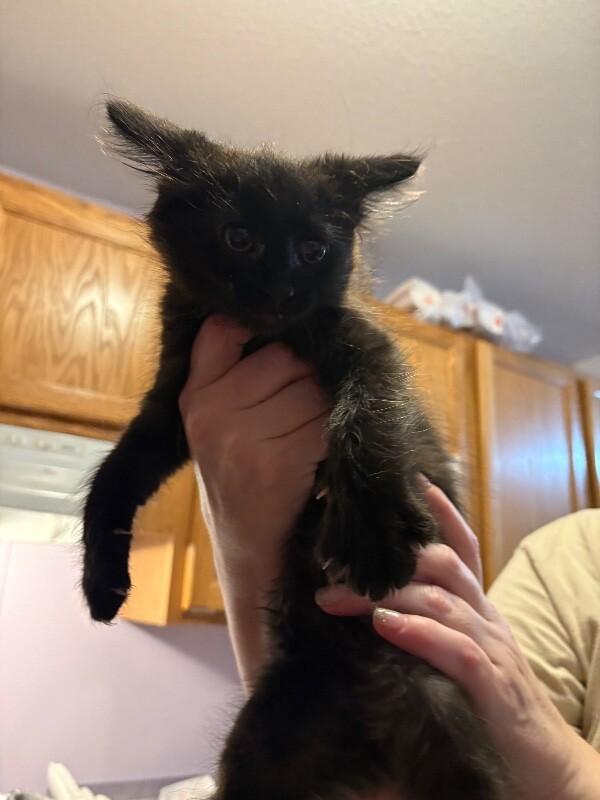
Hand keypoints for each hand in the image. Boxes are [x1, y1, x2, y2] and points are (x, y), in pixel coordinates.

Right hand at [179, 315, 328, 583]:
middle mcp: (209, 410)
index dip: (259, 327)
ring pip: (311, 388)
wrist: (248, 547)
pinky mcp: (276, 462)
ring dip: (324, 406)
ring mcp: (240, 436)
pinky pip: (324, 423)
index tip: (279, 338)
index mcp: (194, 394)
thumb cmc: (241, 473)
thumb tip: (294, 319)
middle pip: (285, 356)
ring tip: (308, 432)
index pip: (224, 328)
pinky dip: (332, 434)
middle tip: (302, 406)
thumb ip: (236, 371)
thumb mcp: (219, 419)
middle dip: (306, 375)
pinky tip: (318, 454)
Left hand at [315, 482, 596, 799]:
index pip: (462, 547)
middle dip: (385, 558)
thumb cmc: (489, 706)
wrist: (544, 766)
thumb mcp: (458, 655)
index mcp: (478, 608)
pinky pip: (457, 649)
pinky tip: (384, 626)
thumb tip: (372, 609)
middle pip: (440, 565)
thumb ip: (428, 628)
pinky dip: (418, 633)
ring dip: (385, 594)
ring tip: (336, 595)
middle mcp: (486, 618)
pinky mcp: (494, 687)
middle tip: (329, 562)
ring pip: (441, 600)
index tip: (407, 483)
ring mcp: (493, 648)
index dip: (439, 513)